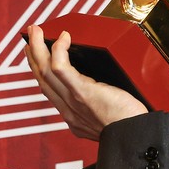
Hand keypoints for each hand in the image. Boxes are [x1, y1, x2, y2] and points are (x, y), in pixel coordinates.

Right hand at [24, 25, 146, 140]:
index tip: (38, 54)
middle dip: (34, 55)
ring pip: (46, 71)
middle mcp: (69, 110)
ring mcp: (73, 101)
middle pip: (42, 78)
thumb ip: (102, 104)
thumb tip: (106, 88)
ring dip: (38, 47)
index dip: (41, 70)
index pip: (50, 89)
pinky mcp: (83, 93)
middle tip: (32, 35)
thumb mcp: (110, 118)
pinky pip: (61, 69)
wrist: (136, 138)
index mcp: (74, 116)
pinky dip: (58, 51)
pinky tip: (63, 38)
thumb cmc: (132, 128)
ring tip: (37, 31)